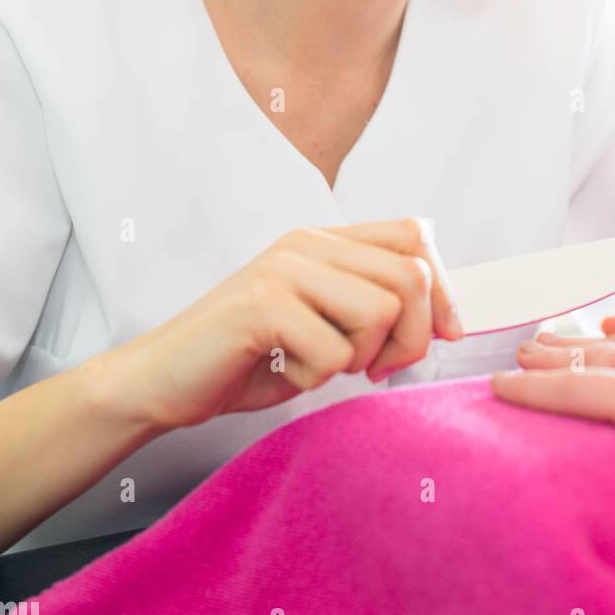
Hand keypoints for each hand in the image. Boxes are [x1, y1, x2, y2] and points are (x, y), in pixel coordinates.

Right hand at [107, 217, 462, 431]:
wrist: (163, 379)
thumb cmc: (248, 358)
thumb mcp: (322, 324)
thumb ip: (373, 307)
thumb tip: (450, 321)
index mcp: (325, 241)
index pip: (415, 236)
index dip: (444, 288)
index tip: (445, 334)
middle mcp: (306, 244)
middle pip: (411, 275)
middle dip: (412, 337)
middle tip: (376, 368)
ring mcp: (283, 270)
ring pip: (379, 312)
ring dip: (361, 359)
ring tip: (320, 365)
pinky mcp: (262, 306)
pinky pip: (333, 353)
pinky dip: (316, 378)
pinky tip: (280, 370)